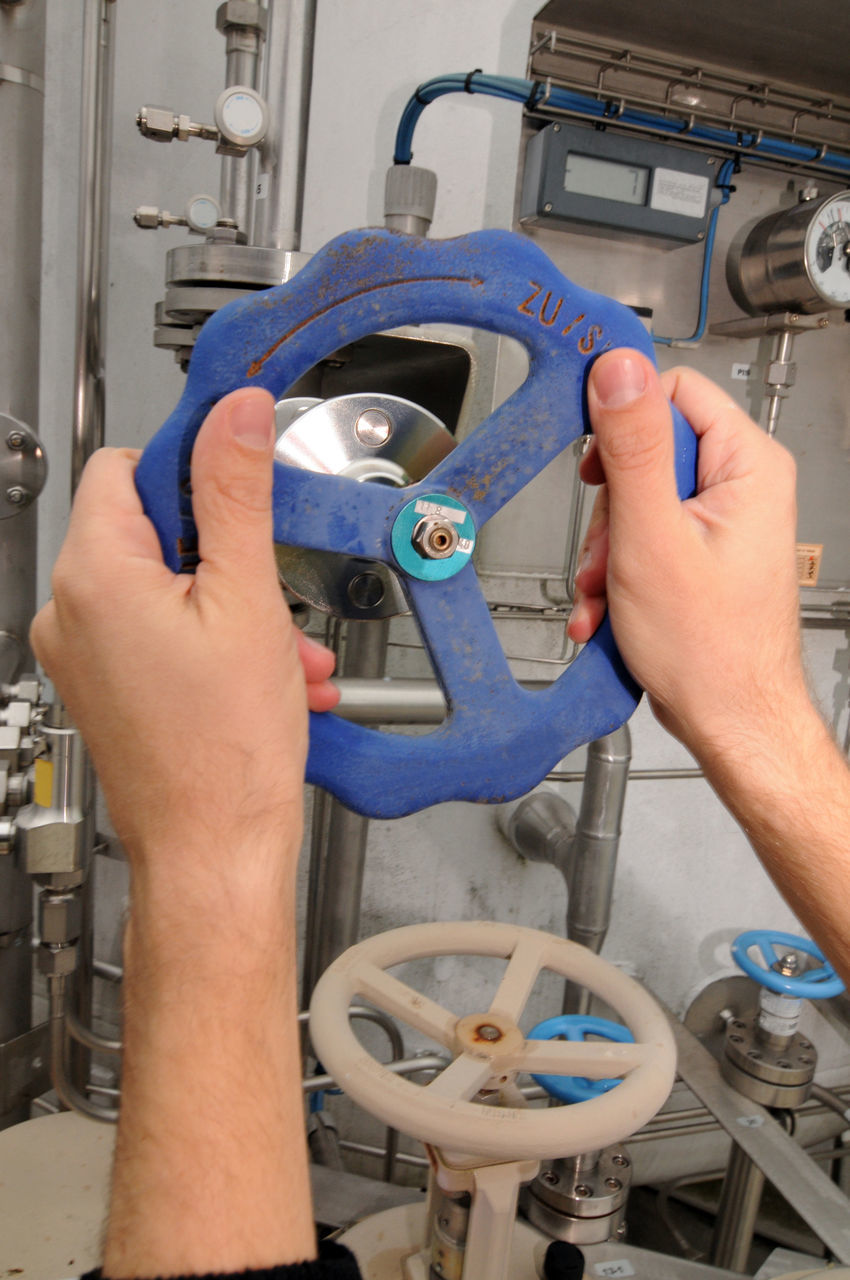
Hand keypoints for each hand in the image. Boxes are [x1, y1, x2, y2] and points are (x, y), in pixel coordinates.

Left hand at [31, 388, 337, 913]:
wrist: (215, 852)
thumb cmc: (224, 753)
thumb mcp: (248, 600)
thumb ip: (237, 493)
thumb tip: (232, 412)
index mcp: (94, 575)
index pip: (130, 466)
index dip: (195, 471)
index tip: (244, 487)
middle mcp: (71, 612)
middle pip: (154, 530)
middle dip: (231, 555)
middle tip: (275, 591)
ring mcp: (85, 654)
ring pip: (167, 587)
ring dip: (236, 606)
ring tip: (284, 651)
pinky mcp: (108, 687)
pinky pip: (162, 635)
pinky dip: (216, 642)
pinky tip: (268, 676)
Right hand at [568, 350, 807, 764]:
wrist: (728, 721)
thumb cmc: (711, 651)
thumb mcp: (651, 537)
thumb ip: (632, 448)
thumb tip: (619, 369)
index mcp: (747, 465)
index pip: (671, 392)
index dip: (622, 423)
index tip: (592, 460)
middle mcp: (741, 486)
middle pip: (645, 453)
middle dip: (609, 510)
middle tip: (607, 552)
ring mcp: (720, 521)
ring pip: (636, 501)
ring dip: (605, 550)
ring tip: (606, 592)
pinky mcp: (700, 552)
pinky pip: (643, 537)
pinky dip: (617, 573)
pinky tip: (610, 608)